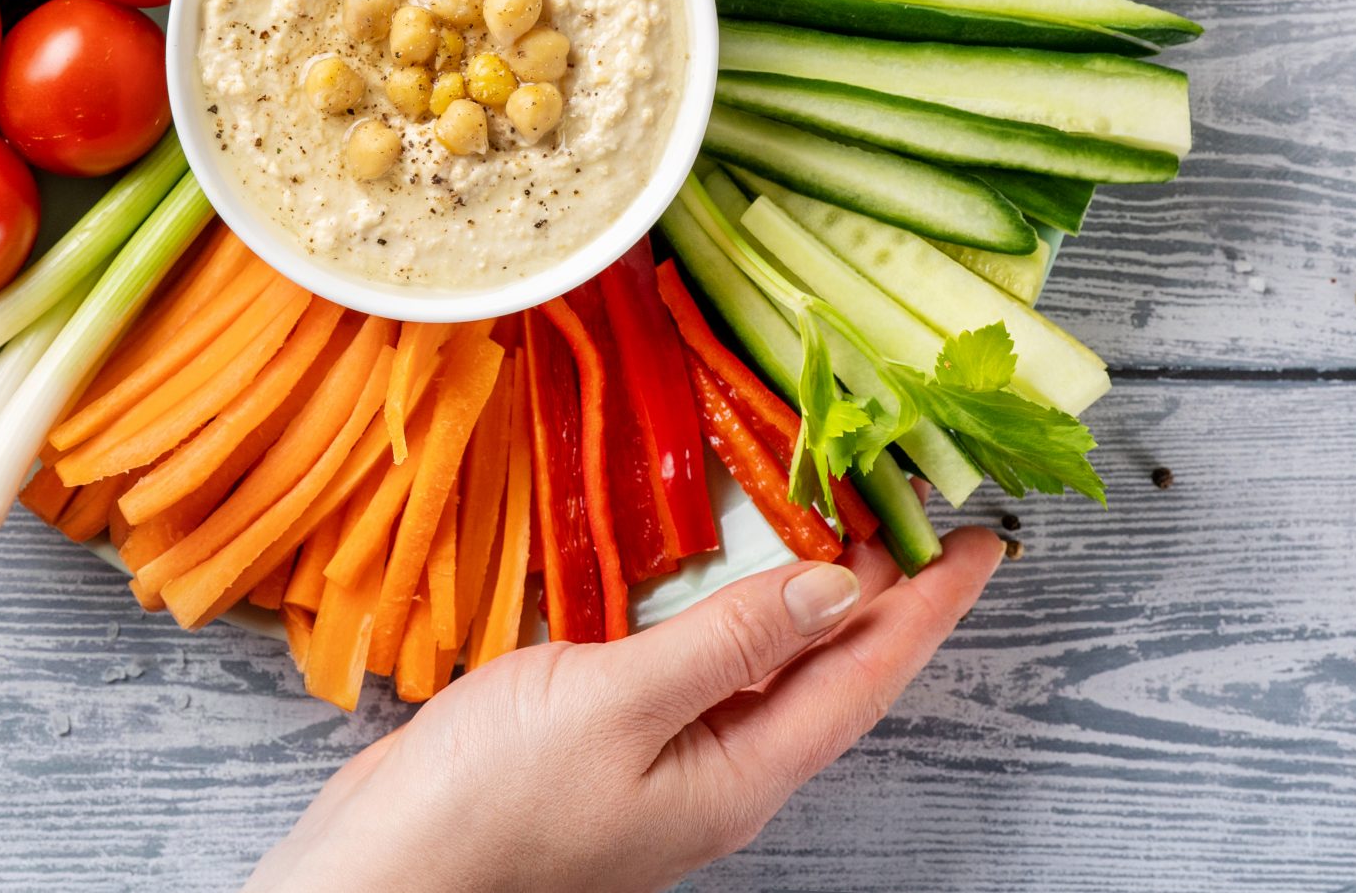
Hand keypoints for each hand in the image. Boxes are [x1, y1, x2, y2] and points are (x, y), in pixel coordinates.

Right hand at [246, 527, 1006, 892]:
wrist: (374, 875)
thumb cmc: (487, 806)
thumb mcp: (617, 704)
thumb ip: (730, 642)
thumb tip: (840, 590)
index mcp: (742, 772)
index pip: (867, 676)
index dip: (930, 604)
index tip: (981, 539)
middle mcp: (720, 769)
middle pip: (831, 671)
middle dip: (884, 591)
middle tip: (913, 500)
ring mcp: (665, 760)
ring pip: (768, 663)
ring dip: (810, 590)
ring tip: (841, 516)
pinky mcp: (610, 741)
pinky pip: (702, 664)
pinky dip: (730, 605)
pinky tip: (720, 568)